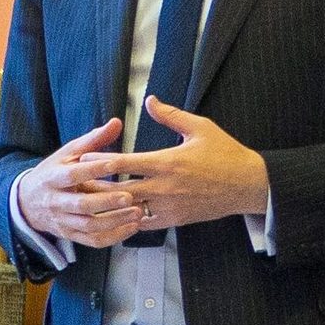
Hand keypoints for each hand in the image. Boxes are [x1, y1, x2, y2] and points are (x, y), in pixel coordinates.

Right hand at [12, 118, 138, 249]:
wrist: (27, 202)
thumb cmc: (53, 173)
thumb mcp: (67, 153)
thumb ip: (93, 140)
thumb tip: (116, 122)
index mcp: (52, 178)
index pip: (73, 174)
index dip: (93, 170)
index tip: (115, 164)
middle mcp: (56, 202)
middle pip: (81, 205)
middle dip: (105, 202)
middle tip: (129, 196)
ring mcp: (63, 221)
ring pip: (88, 226)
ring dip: (114, 221)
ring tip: (137, 213)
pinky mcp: (70, 235)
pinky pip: (92, 241)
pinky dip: (113, 237)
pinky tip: (131, 228)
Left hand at [75, 100, 270, 229]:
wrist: (248, 185)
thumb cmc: (225, 153)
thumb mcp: (201, 128)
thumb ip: (171, 116)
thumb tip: (149, 100)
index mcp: (167, 161)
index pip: (124, 162)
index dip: (100, 160)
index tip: (82, 158)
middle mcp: (164, 186)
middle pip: (118, 190)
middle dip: (96, 187)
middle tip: (75, 184)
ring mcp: (168, 206)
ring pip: (128, 209)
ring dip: (108, 205)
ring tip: (87, 202)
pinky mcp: (174, 220)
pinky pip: (143, 224)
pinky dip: (128, 219)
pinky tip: (114, 216)